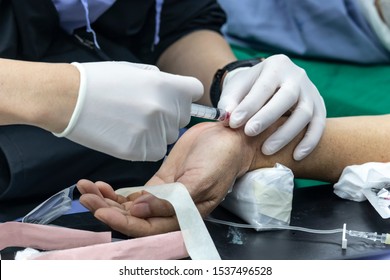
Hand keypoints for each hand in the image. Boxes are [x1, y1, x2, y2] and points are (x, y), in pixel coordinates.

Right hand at [54, 61, 202, 160]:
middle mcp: (164, 108)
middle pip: (183, 117)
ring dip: (156, 133)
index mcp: (166, 85)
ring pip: (168, 137)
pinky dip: (145, 146)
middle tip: (144, 111)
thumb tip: (176, 93)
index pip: (195, 90)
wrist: (68, 98)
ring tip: (131, 123)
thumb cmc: (99, 81)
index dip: (185, 94)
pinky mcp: (139, 150)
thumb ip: (161, 82)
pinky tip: (127, 135)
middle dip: (169, 115)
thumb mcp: (135, 71)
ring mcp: (152, 131)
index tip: (176, 98)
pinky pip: (154, 152)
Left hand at [77, 122, 255, 236]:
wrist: (228, 137)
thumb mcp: (199, 181)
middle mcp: (170, 211)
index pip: (146, 227)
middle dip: (107, 210)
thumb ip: (172, 200)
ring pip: (129, 207)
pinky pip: (133, 193)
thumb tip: (139, 210)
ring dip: (106, 200)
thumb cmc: (221, 160)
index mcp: (182, 216)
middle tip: (84, 197)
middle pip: (133, 219)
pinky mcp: (159, 182)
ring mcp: (162, 197)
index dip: (122, 222)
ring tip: (85, 189)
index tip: (100, 210)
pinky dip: (115, 192)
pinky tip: (100, 186)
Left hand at [218, 54, 325, 160]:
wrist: (267, 85)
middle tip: (249, 133)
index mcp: (276, 66)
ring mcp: (311, 91)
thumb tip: (228, 117)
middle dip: (267, 117)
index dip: (249, 105)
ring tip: (266, 150)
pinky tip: (296, 156)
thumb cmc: (248, 89)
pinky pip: (319, 125)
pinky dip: (309, 142)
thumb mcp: (235, 89)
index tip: (234, 123)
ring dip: (286, 134)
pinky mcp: (319, 107)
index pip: (264, 86)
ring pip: (305, 113)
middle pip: (288, 96)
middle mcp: (297, 76)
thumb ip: (229, 102)